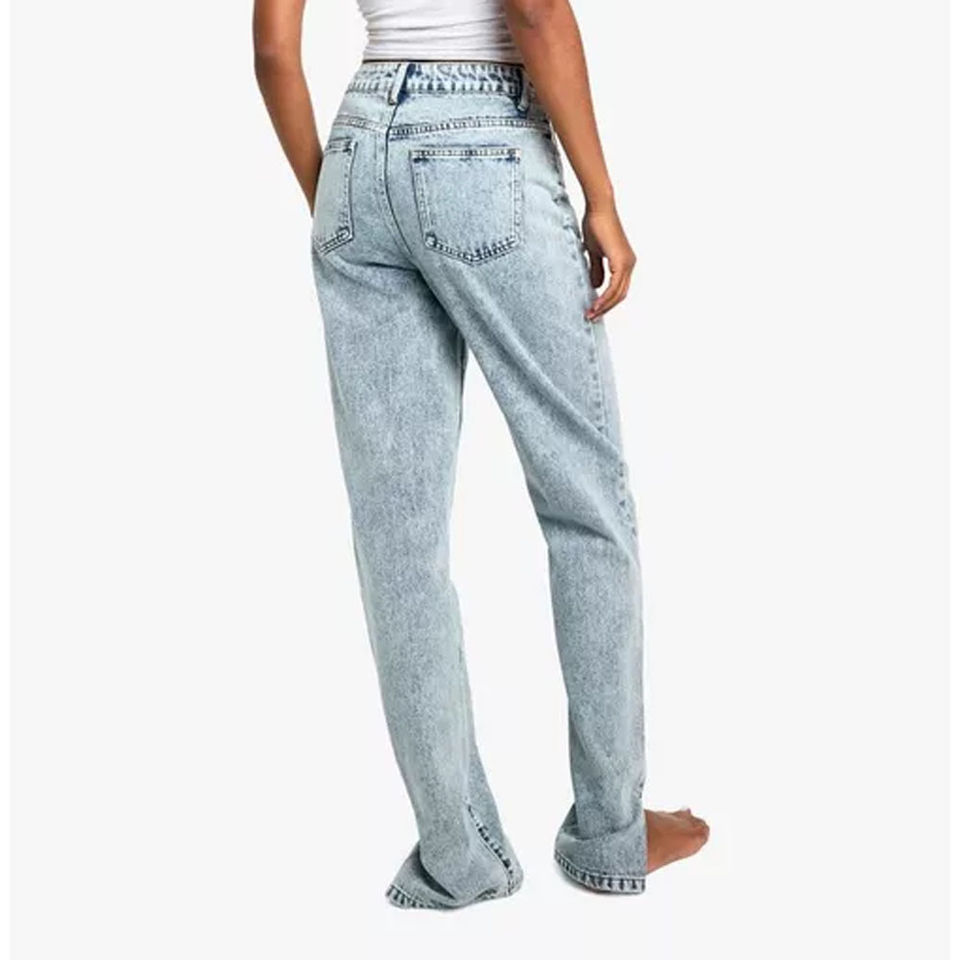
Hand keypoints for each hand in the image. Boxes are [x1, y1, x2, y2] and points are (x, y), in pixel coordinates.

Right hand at [582, 205, 636, 320]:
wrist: (599, 208)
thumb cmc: (595, 224)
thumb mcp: (594, 252)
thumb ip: (596, 269)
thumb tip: (596, 286)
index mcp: (625, 262)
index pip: (618, 289)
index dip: (607, 302)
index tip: (594, 310)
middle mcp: (629, 264)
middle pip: (620, 295)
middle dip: (606, 308)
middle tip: (592, 317)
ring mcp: (627, 263)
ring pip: (618, 293)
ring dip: (604, 306)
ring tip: (591, 314)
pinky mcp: (621, 261)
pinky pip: (614, 287)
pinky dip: (604, 298)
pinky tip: (595, 305)